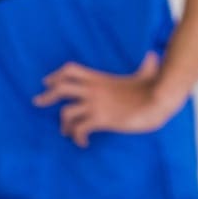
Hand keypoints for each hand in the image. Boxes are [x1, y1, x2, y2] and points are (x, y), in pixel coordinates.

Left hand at [33, 52, 183, 147]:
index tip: (48, 82)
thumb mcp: (146, 73)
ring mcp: (96, 105)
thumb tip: (154, 55)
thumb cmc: (155, 88)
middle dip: (46, 96)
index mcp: (99, 78)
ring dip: (64, 125)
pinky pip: (80, 130)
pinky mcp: (102, 120)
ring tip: (66, 132)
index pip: (70, 70)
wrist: (160, 99)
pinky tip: (83, 143)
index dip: (56, 75)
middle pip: (60, 88)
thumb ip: (146, 65)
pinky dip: (77, 137)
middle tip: (37, 102)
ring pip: (66, 113)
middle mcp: (93, 90)